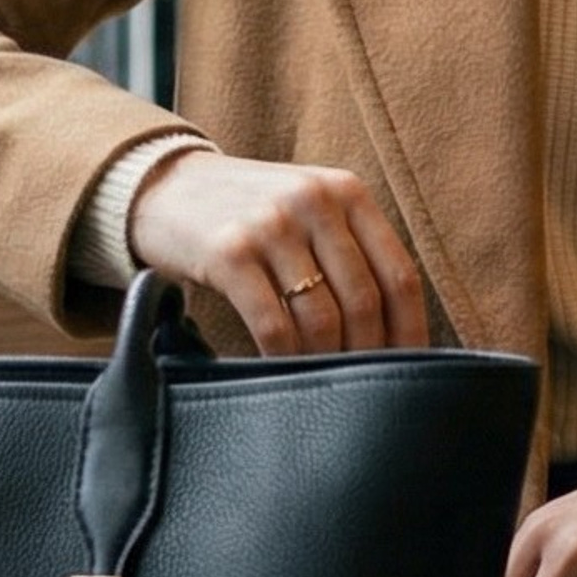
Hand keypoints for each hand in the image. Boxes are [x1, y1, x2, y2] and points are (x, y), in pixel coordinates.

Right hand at [127, 149, 429, 355]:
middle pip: (364, 302)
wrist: (163, 187)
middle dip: (368, 356)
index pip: (399, 275)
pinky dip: (283, 360)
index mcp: (347, 191)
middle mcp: (314, 200)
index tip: (413, 372)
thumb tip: (398, 332)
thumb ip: (349, 250)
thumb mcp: (307, 210)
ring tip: (322, 384)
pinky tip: (280, 373)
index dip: (411, 332)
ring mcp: (271, 224)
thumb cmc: (247, 212)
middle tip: (362, 389)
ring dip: (326, 363)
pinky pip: (273, 326)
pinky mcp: (229, 251)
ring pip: (322, 318)